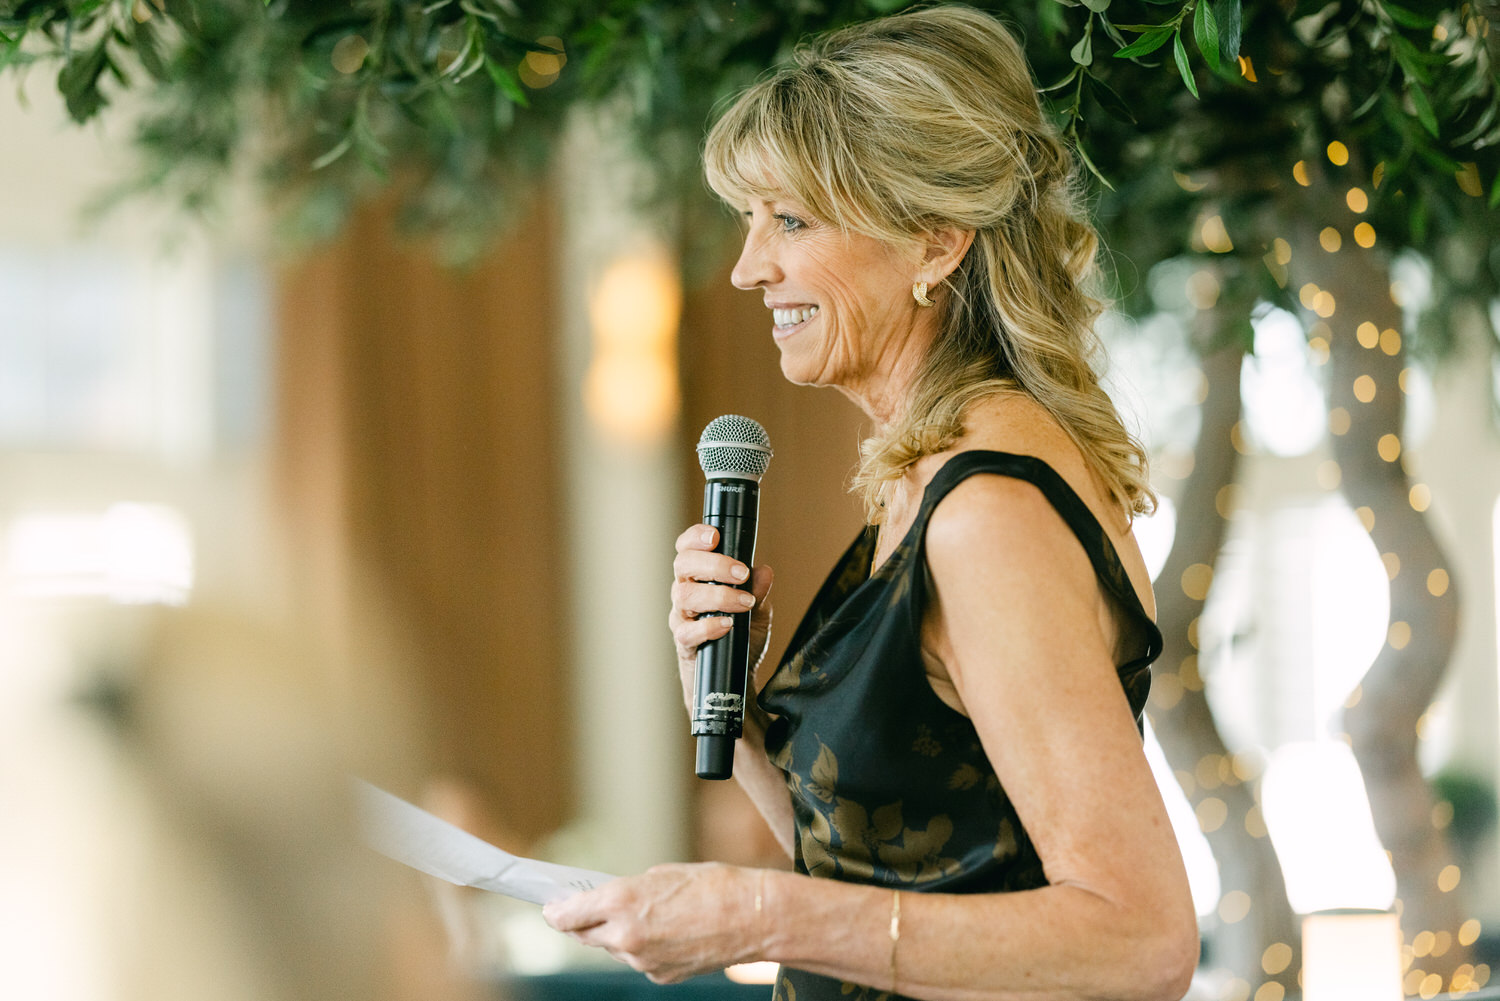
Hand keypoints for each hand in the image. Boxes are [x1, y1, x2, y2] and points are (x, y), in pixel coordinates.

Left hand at [542, 863, 764, 983]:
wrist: (751, 917)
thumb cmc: (711, 886)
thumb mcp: (660, 874)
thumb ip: (627, 891)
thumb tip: (608, 902)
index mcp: (621, 901)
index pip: (568, 914)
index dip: (556, 911)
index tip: (551, 907)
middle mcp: (625, 935)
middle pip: (585, 935)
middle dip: (582, 923)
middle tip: (584, 910)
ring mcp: (642, 961)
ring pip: (614, 949)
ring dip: (617, 935)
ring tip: (643, 916)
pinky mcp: (659, 976)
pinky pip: (639, 961)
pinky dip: (643, 948)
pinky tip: (665, 932)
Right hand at [668, 524, 773, 709]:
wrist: (733, 679)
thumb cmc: (739, 638)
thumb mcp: (757, 611)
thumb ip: (759, 590)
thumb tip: (764, 571)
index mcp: (699, 577)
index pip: (687, 548)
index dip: (695, 537)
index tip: (715, 536)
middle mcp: (686, 592)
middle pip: (683, 565)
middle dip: (713, 564)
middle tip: (740, 573)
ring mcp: (682, 617)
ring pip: (684, 595)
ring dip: (717, 596)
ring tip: (744, 603)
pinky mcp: (684, 644)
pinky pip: (687, 631)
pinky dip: (708, 626)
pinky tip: (727, 625)